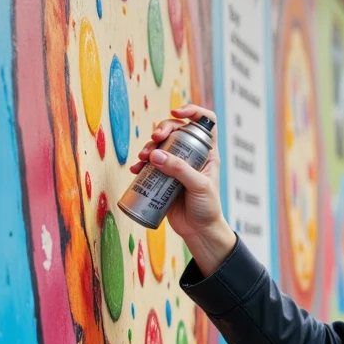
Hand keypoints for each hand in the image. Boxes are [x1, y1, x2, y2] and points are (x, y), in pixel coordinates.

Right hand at [128, 103, 235, 275]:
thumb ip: (179, 170)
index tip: (177, 113)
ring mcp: (176, 165)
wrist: (198, 231)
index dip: (193, 112)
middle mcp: (191, 155)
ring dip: (148, 146)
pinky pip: (150, 164)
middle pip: (176, 130)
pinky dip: (141, 164)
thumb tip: (155, 155)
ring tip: (142, 157)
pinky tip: (136, 169)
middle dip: (162, 128)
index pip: (205, 123)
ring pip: (160, 146)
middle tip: (155, 138)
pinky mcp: (163, 178)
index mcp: (207, 152)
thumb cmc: (207, 208)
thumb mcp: (198, 186)